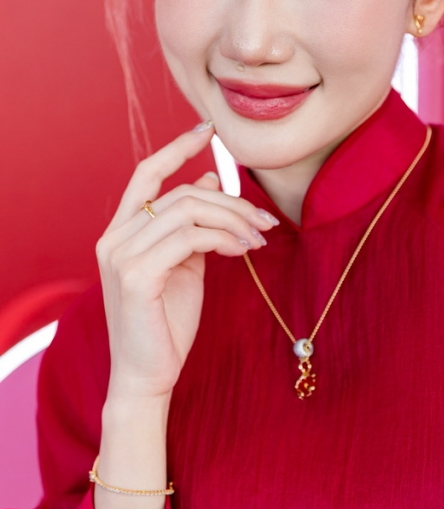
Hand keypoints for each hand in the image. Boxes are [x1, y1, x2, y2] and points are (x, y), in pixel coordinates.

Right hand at [96, 124, 277, 400]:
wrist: (148, 376)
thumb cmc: (166, 323)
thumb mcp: (184, 264)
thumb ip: (191, 223)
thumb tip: (208, 178)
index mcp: (120, 232)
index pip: (146, 174)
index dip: (177, 148)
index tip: (209, 131)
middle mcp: (113, 238)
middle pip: (180, 194)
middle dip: (230, 201)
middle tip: (265, 220)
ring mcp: (120, 256)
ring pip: (187, 211)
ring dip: (233, 220)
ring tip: (260, 238)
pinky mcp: (135, 276)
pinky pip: (189, 238)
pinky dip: (223, 239)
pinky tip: (242, 250)